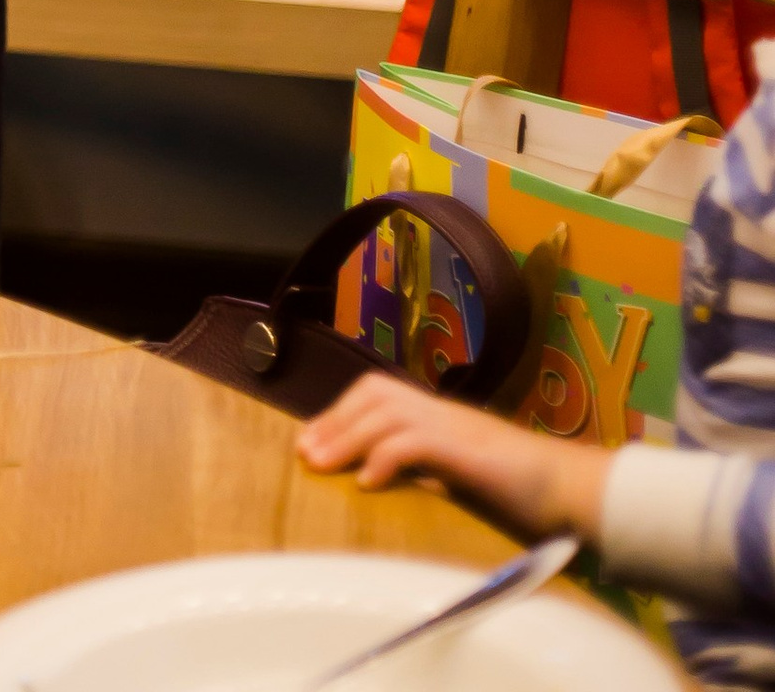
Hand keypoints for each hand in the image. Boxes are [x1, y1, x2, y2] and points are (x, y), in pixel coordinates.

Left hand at [296, 375, 604, 540]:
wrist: (580, 494)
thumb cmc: (529, 494)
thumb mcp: (468, 479)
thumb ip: (435, 472)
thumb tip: (396, 482)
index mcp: (444, 418)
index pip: (381, 393)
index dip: (341, 412)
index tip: (313, 441)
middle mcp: (446, 414)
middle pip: (376, 394)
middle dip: (334, 420)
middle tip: (305, 453)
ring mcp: (459, 428)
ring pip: (388, 412)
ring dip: (348, 436)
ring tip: (322, 464)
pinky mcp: (472, 452)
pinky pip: (418, 442)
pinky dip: (386, 457)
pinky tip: (368, 481)